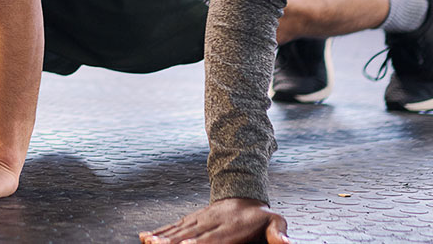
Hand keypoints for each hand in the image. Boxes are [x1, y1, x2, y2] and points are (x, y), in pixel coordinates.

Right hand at [140, 198, 289, 243]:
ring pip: (178, 230)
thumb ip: (279, 233)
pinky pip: (173, 226)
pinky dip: (159, 231)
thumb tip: (286, 243)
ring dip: (162, 236)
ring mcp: (199, 220)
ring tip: (148, 242)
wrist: (243, 193)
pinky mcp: (190, 219)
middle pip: (190, 235)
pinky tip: (145, 236)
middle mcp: (212, 223)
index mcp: (232, 228)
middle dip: (172, 241)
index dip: (199, 243)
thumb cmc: (260, 216)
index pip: (214, 238)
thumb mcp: (276, 221)